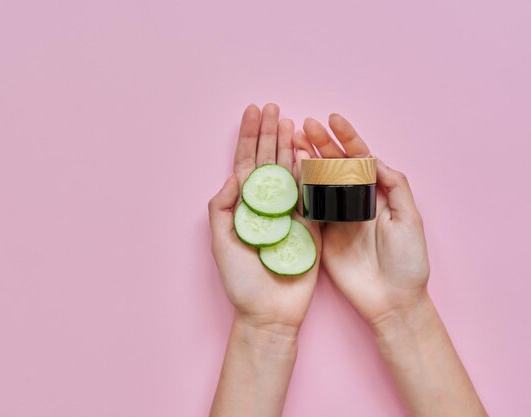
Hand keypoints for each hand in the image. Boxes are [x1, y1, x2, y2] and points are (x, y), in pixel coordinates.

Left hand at [208, 103, 321, 333]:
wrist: (270, 313)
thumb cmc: (241, 282)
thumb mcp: (221, 243)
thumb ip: (222, 207)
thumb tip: (234, 175)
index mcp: (242, 207)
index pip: (244, 164)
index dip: (247, 137)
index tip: (252, 112)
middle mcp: (265, 205)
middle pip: (267, 161)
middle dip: (269, 134)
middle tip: (273, 108)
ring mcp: (288, 214)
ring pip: (289, 172)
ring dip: (288, 146)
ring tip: (290, 121)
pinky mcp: (309, 225)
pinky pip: (309, 194)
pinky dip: (309, 172)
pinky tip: (307, 151)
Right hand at [293, 114, 429, 326]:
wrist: (391, 301)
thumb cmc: (408, 262)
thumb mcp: (410, 220)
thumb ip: (395, 187)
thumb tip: (375, 159)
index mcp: (377, 194)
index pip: (361, 158)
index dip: (347, 138)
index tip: (333, 120)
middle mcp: (355, 201)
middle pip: (336, 165)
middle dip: (322, 144)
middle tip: (306, 125)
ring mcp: (336, 217)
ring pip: (318, 182)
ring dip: (306, 160)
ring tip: (293, 140)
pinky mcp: (322, 234)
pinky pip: (308, 208)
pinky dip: (298, 189)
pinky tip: (288, 172)